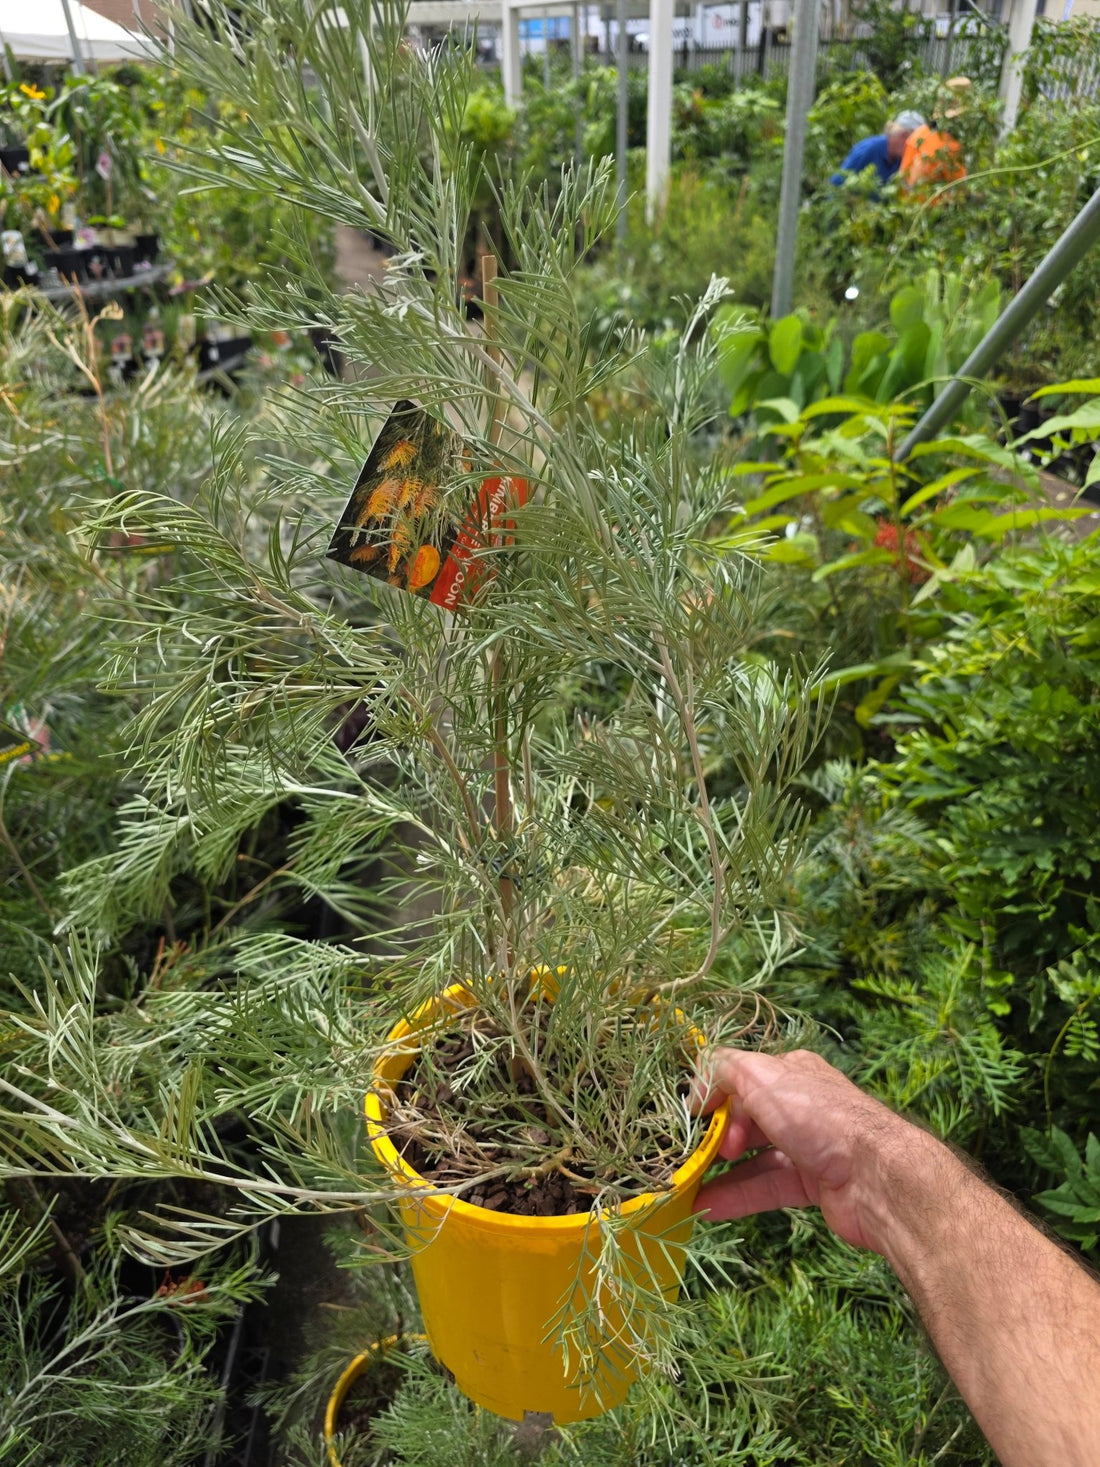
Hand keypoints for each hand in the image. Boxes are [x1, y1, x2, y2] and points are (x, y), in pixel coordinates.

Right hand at [692, 1048, 941, 1254]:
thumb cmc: (817, 1116)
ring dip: (720, 1172)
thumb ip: (722, 1070)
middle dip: (719, 1135)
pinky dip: (738, 1196)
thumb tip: (696, 1090)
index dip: (715, 1096)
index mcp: (792, 1072)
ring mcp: (807, 1147)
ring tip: (687, 1187)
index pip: (742, 1078)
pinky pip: (767, 1187)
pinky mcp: (811, 1185)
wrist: (875, 1175)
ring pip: (754, 1157)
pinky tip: (708, 1206)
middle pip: (746, 1118)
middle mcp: (800, 1107)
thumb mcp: (762, 1075)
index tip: (694, 1117)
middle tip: (705, 1153)